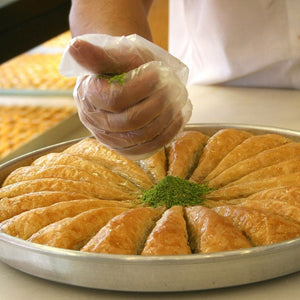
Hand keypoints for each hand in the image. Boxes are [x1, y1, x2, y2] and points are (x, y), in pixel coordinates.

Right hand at [62, 36, 190, 158]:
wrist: (123, 79)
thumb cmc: (120, 65)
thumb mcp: (112, 55)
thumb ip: (98, 54)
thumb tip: (75, 46)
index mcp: (89, 96)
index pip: (116, 99)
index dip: (141, 88)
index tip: (158, 74)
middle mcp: (96, 121)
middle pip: (131, 122)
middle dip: (158, 104)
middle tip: (174, 88)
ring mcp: (111, 138)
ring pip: (142, 136)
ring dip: (166, 118)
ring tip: (178, 99)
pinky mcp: (126, 148)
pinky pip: (148, 148)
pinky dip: (167, 134)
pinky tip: (177, 117)